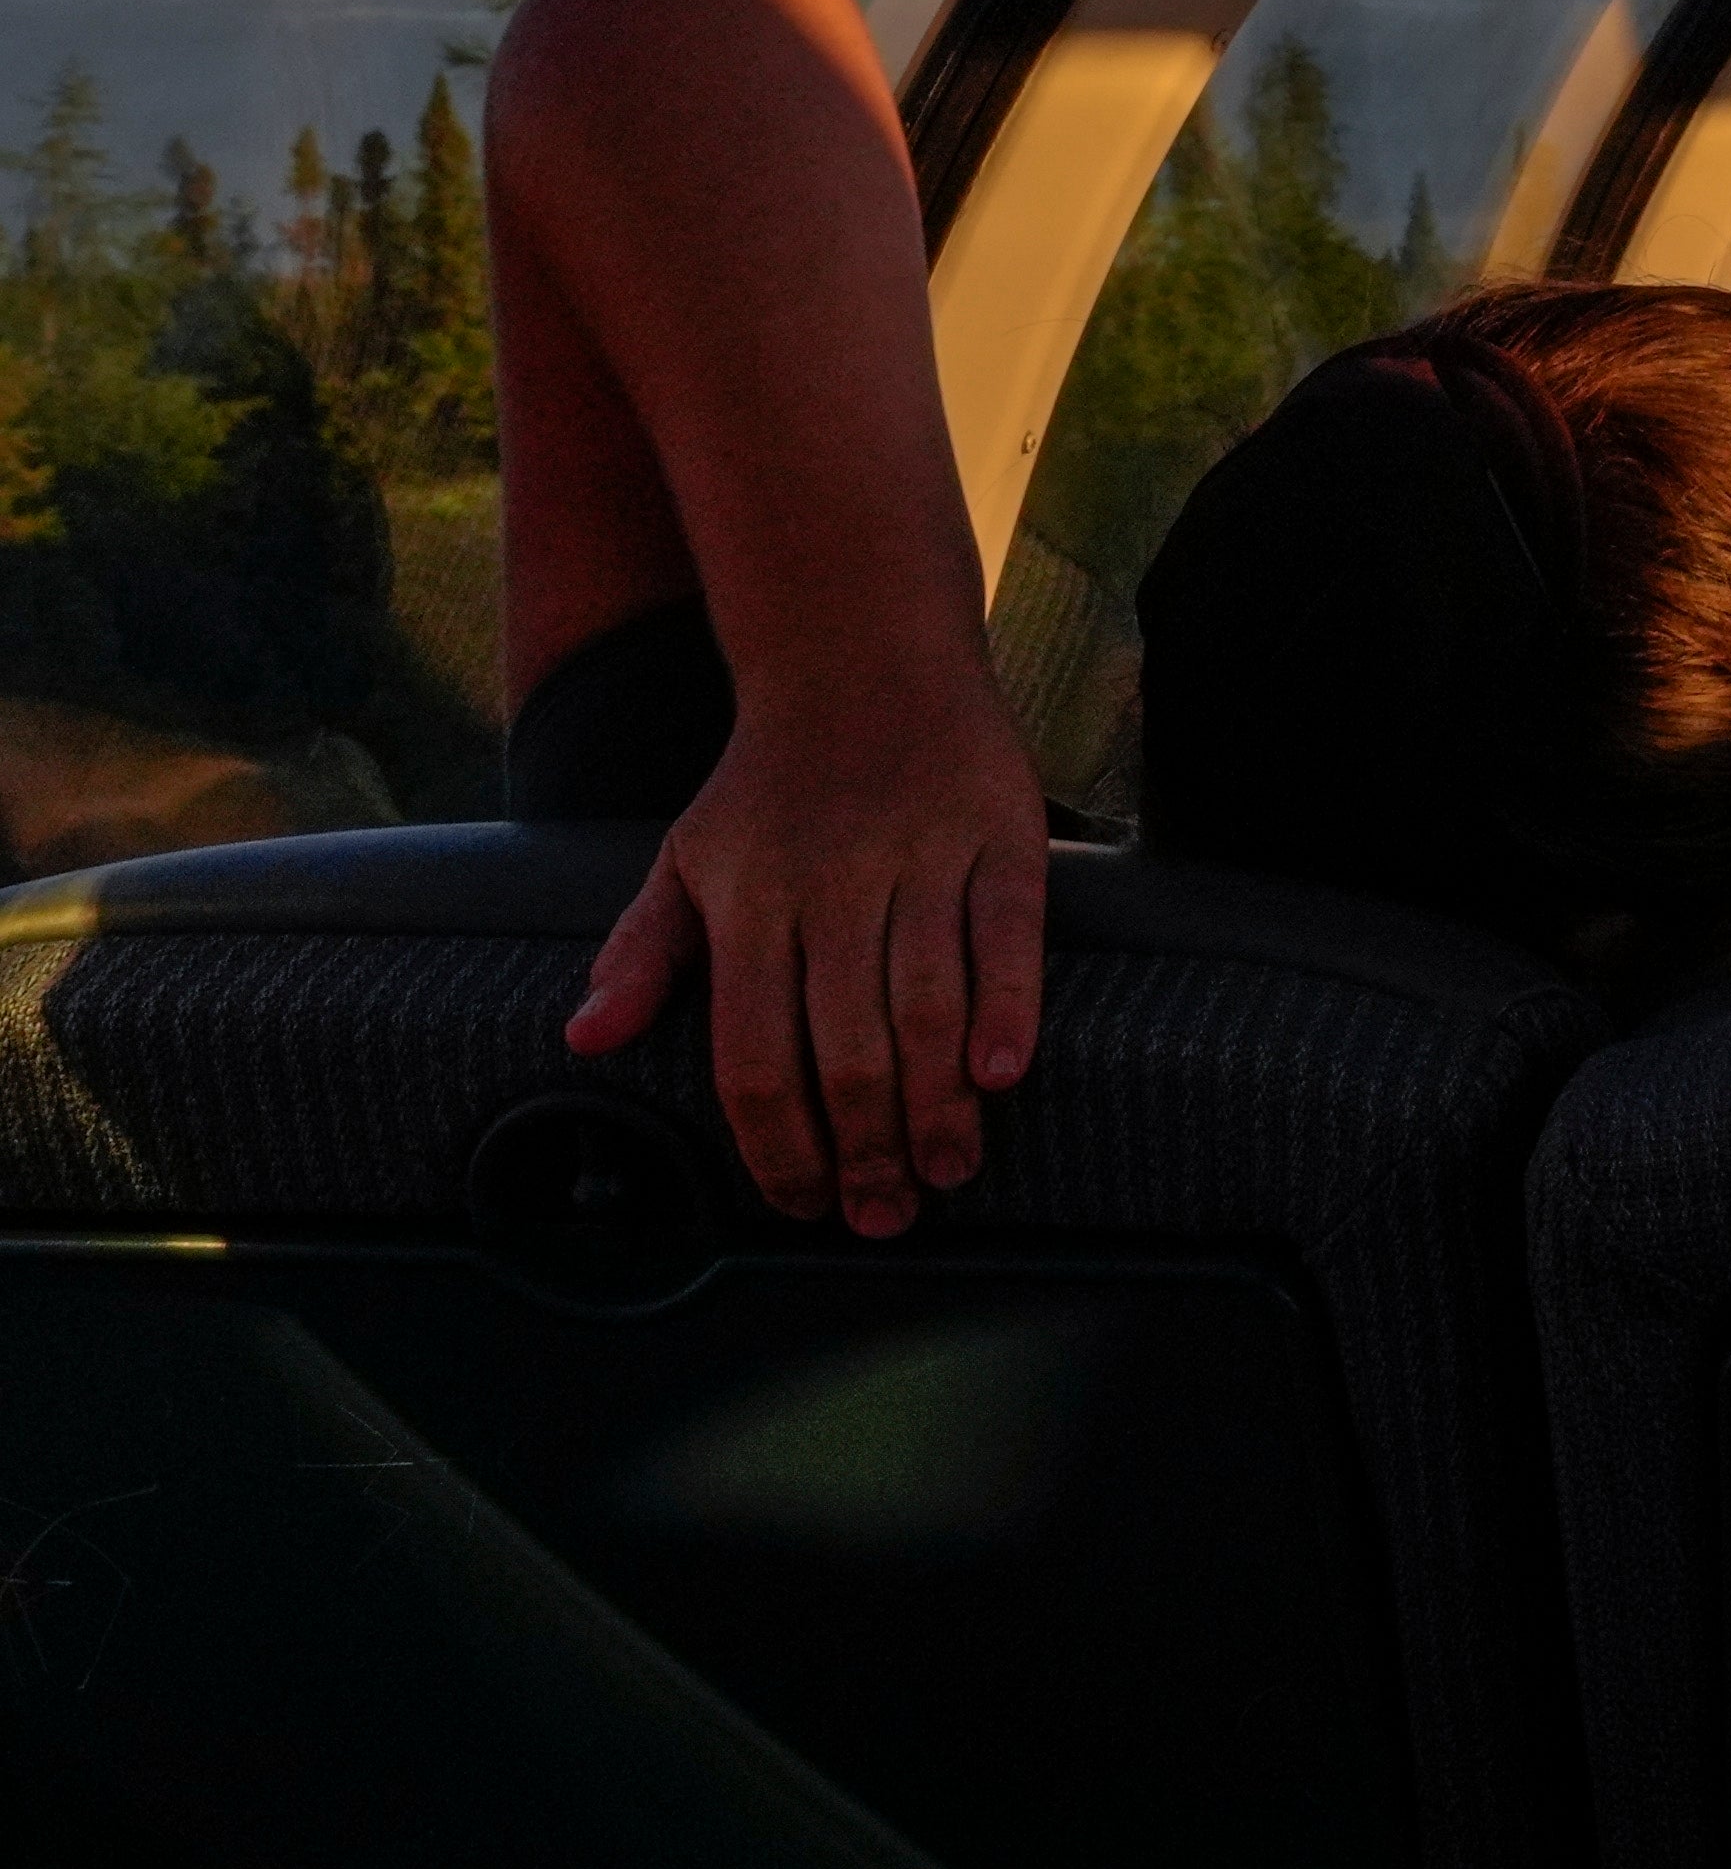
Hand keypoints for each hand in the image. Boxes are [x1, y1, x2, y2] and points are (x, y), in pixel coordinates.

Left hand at [568, 674, 1047, 1233]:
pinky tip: (1002, 1075)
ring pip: (927, 1005)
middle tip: (886, 1213)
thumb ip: (642, 953)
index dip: (778, 1147)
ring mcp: (919, 856)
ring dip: (939, 1105)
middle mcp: (829, 882)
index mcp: (746, 901)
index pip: (753, 1056)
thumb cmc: (769, 781)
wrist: (861, 654)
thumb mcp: (686, 856)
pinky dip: (1006, 1008)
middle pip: (846, 1048)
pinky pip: (1007, 935)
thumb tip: (585, 1043)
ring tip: (949, 1170)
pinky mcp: (999, 833)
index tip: (804, 1203)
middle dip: (866, 1150)